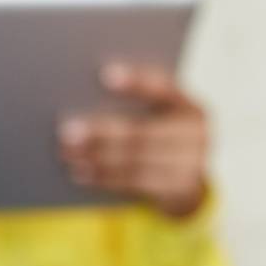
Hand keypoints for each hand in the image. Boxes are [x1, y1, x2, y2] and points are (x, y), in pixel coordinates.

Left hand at [58, 62, 209, 218]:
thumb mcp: (157, 117)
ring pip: (136, 162)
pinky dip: (104, 178)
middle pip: (143, 133)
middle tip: (67, 131)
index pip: (164, 88)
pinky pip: (135, 184)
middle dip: (102, 133)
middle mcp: (198, 134)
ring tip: (68, 154)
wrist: (186, 181)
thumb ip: (134, 105)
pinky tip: (81, 173)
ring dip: (98, 159)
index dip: (137, 81)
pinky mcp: (178, 191)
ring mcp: (193, 165)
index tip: (104, 74)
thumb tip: (82, 97)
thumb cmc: (159, 136)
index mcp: (191, 106)